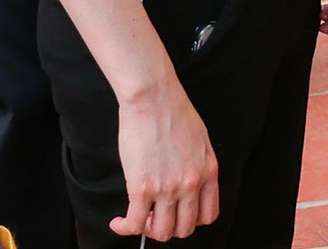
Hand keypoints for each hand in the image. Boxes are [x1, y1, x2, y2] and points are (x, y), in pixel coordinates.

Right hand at [114, 78, 219, 239]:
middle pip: (184, 228)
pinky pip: (134, 224)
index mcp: (208, 171)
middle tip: (154, 218)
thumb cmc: (173, 111)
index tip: (177, 216)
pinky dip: (125, 228)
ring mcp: (168, 188)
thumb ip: (198, 165)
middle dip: (168, 228)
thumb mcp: (200, 140)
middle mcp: (191, 184)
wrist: (153, 97)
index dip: (191, 221)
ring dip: (147, 230)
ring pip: (161, 231)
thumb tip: (187, 184)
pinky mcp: (142, 188)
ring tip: (137, 218)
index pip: (208, 215)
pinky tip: (119, 222)